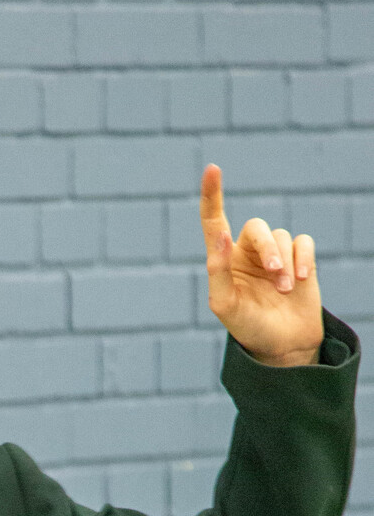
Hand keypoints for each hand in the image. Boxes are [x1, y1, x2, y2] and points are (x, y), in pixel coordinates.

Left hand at [200, 164, 322, 366]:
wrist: (283, 346)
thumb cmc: (248, 327)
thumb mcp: (225, 305)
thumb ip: (217, 271)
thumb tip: (221, 236)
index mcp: (224, 259)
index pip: (214, 221)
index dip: (212, 195)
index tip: (212, 169)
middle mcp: (247, 252)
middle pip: (258, 228)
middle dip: (268, 248)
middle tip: (276, 274)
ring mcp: (275, 254)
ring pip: (282, 236)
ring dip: (286, 263)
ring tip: (285, 291)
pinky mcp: (300, 258)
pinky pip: (303, 242)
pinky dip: (303, 259)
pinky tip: (301, 280)